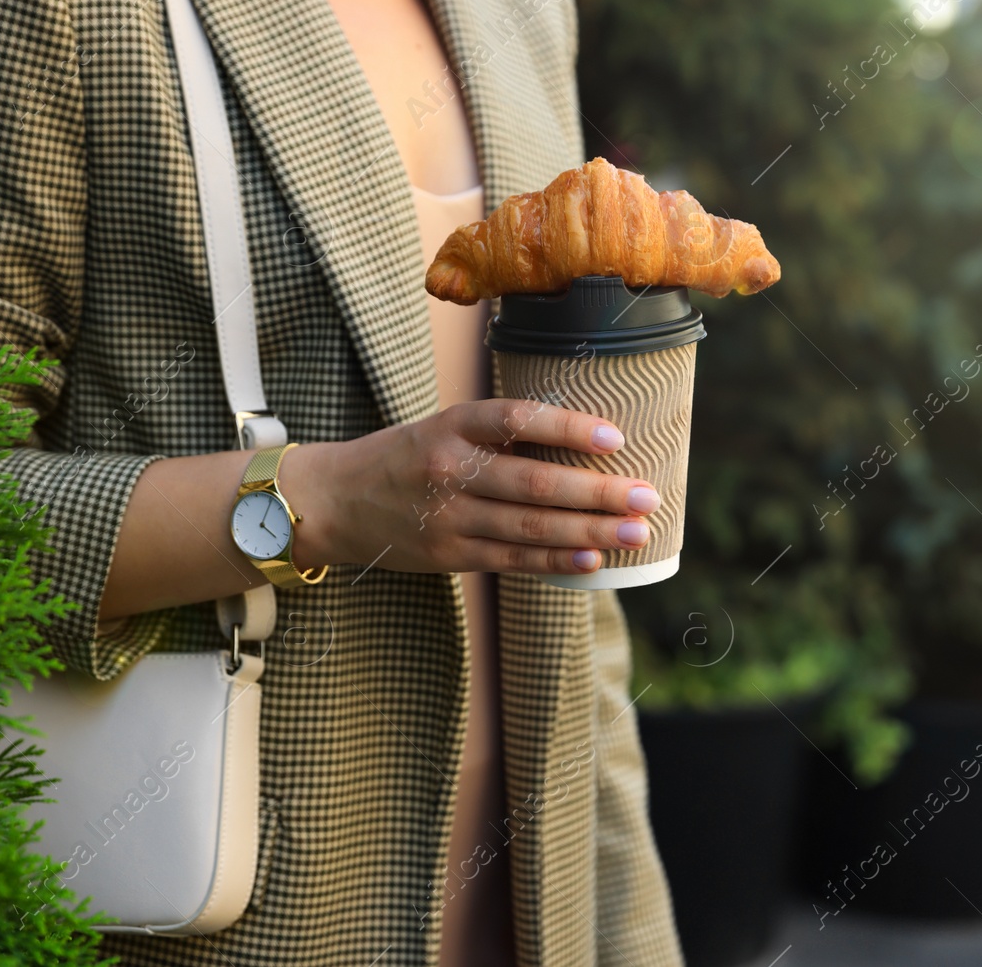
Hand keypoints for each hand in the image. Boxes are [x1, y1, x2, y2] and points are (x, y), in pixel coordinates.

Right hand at [283, 400, 660, 575]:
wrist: (335, 501)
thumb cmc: (406, 457)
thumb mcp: (443, 427)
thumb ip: (500, 434)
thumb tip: (582, 442)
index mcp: (451, 425)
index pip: (516, 420)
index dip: (568, 427)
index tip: (616, 437)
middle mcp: (449, 470)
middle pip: (535, 483)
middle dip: (598, 492)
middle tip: (646, 496)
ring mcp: (448, 517)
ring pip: (530, 527)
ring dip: (590, 531)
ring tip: (636, 532)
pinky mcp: (449, 554)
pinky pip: (513, 560)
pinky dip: (557, 561)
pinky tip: (594, 559)